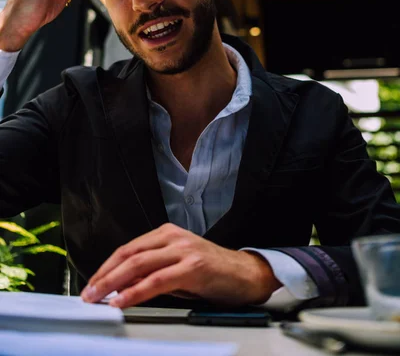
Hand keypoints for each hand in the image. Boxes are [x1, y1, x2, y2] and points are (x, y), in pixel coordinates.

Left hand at [81, 223, 281, 307]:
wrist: (246, 273)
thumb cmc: (212, 271)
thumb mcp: (177, 267)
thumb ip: (152, 271)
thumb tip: (122, 285)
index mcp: (167, 234)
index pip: (129, 248)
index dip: (107, 266)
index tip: (93, 282)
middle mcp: (173, 237)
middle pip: (129, 254)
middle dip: (105, 275)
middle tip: (89, 292)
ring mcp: (184, 250)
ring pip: (139, 264)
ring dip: (114, 283)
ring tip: (100, 297)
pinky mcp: (193, 266)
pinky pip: (157, 280)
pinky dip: (136, 291)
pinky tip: (123, 300)